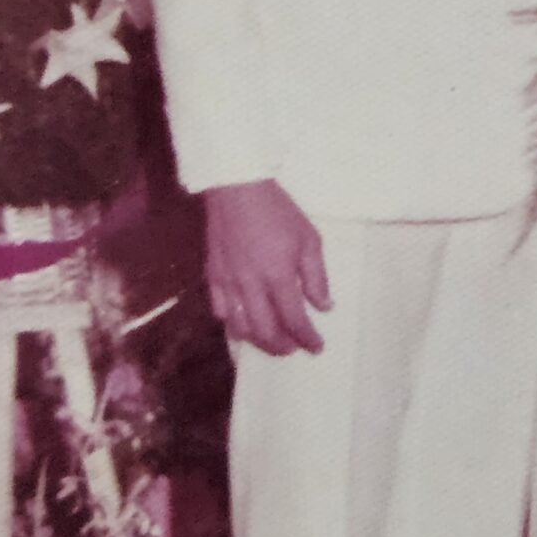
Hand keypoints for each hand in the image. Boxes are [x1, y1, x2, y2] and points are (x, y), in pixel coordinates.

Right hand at [204, 179, 331, 356]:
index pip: (294, 319)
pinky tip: (244, 323)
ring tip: (272, 339)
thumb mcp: (309, 239)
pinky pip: (219, 311)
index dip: (307, 338)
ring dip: (258, 340)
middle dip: (282, 346)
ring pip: (240, 327)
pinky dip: (233, 324)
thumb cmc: (278, 211)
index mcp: (278, 276)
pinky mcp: (212, 276)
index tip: (317, 346)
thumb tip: (324, 306)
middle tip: (294, 348)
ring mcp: (228, 283)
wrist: (237, 189)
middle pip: (265, 331)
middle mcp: (250, 285)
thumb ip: (316, 277)